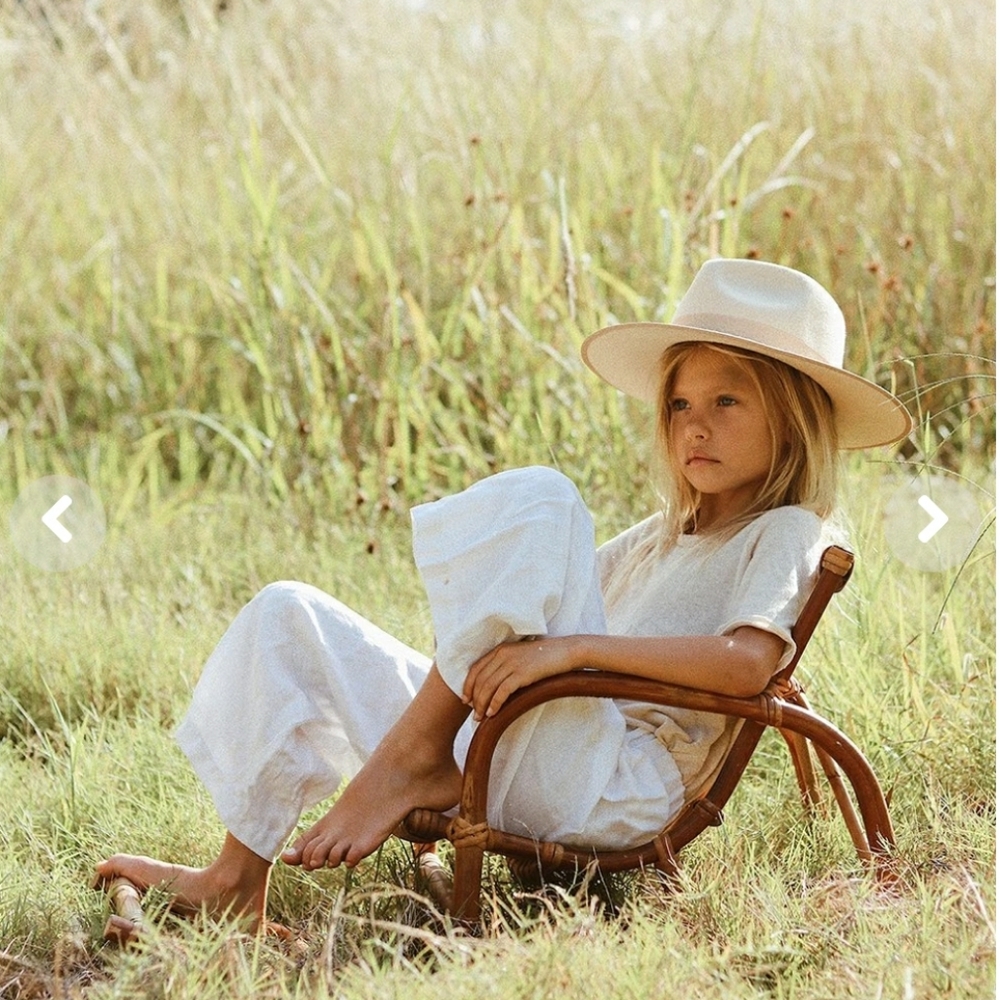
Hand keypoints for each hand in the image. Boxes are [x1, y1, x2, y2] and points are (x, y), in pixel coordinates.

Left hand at [462, 636, 581, 720]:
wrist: (564, 652)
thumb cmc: (544, 657)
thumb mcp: (520, 657)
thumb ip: (506, 666)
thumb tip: (494, 686)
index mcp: (500, 649)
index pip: (476, 668)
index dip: (468, 685)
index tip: (466, 700)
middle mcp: (502, 654)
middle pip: (480, 679)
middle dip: (474, 699)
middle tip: (474, 714)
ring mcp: (512, 663)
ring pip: (488, 686)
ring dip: (482, 704)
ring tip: (480, 718)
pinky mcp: (522, 673)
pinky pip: (502, 691)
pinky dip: (494, 704)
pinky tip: (492, 714)